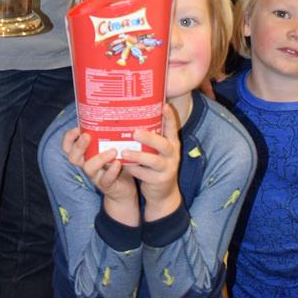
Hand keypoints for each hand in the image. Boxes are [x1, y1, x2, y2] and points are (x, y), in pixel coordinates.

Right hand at [60, 127, 138, 223]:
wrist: (124, 189)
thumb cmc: (117, 163)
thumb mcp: (111, 147)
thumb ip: (109, 135)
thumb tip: (116, 112)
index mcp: (85, 154)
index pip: (68, 146)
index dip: (69, 138)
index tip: (78, 128)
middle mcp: (86, 164)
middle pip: (73, 157)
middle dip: (79, 146)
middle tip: (87, 136)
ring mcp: (95, 176)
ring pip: (88, 168)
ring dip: (99, 158)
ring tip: (112, 150)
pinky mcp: (106, 185)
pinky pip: (105, 179)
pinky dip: (111, 171)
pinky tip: (118, 163)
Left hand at [126, 105, 182, 221]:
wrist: (164, 192)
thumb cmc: (156, 165)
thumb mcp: (158, 150)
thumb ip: (152, 138)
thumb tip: (134, 119)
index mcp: (172, 143)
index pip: (173, 128)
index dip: (170, 117)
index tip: (164, 105)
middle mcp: (173, 155)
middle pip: (164, 145)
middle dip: (150, 138)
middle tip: (135, 132)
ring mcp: (168, 169)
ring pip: (154, 161)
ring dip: (139, 155)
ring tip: (125, 151)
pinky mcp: (160, 181)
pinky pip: (146, 175)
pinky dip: (135, 169)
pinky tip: (125, 165)